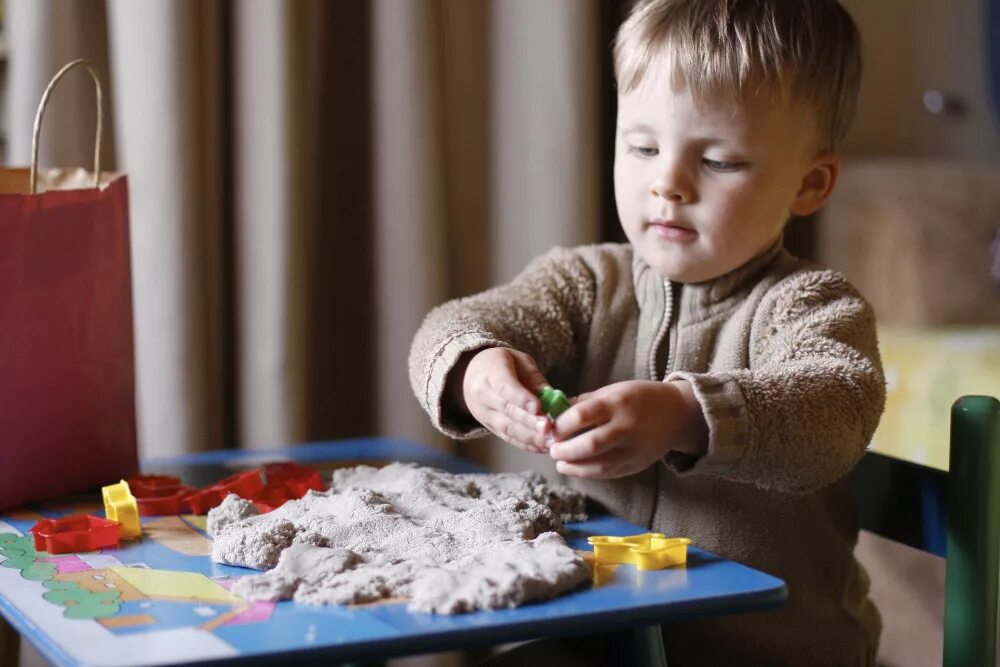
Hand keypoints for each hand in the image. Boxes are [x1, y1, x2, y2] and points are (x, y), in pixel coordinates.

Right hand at [459, 347, 552, 452]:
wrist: (470, 375)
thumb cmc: (500, 363)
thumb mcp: (518, 360)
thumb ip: (534, 377)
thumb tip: (553, 396)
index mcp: (491, 374)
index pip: (505, 387)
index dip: (521, 398)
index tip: (538, 407)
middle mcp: (484, 396)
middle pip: (507, 411)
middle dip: (529, 421)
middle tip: (549, 428)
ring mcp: (485, 415)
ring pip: (507, 428)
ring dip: (530, 437)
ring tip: (550, 441)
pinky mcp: (491, 428)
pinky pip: (509, 438)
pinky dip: (526, 445)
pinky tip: (543, 447)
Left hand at [548, 380, 706, 477]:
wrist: (676, 414)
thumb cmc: (638, 398)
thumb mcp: (611, 391)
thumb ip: (583, 403)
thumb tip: (552, 413)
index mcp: (617, 403)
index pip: (581, 416)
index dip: (561, 425)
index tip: (551, 428)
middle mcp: (626, 427)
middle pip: (590, 444)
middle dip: (565, 450)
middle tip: (552, 450)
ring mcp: (634, 449)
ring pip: (599, 465)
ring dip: (574, 467)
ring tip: (560, 463)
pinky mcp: (637, 465)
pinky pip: (609, 473)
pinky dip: (589, 473)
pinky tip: (576, 469)